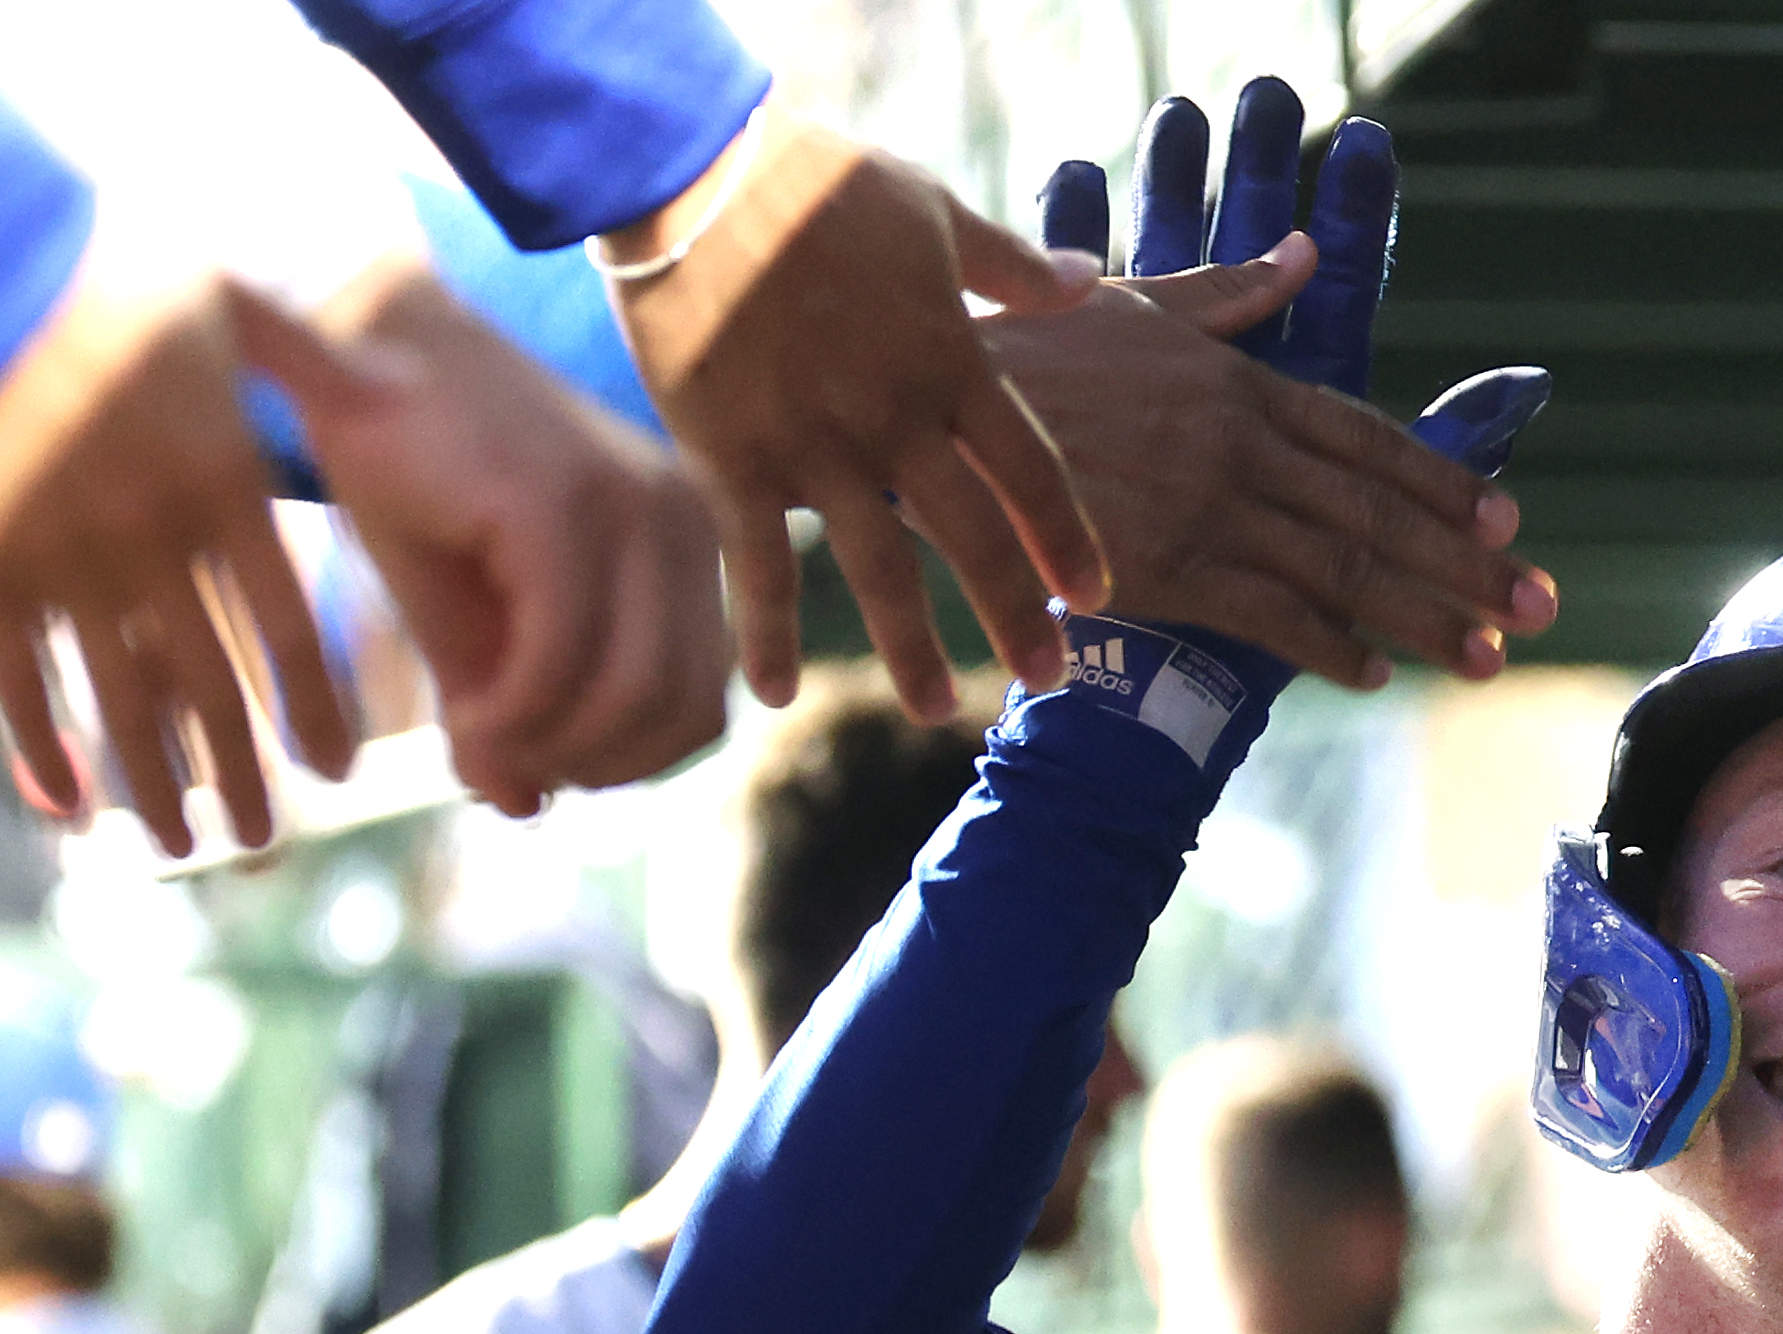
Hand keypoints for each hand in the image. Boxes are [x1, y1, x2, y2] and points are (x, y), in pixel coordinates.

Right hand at [0, 246, 353, 860]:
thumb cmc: (84, 258)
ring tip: (184, 846)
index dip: (315, 706)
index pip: (291, 627)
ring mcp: (68, 571)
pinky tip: (68, 811)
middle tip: (266, 842)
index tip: (338, 768)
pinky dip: (42, 753)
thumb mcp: (206, 304)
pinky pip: (18, 689)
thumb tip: (324, 364)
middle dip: (244, 775)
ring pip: (127, 706)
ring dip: (158, 786)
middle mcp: (160, 549)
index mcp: (224, 487)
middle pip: (217, 689)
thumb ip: (263, 359)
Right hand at [231, 263, 727, 813]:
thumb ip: (513, 708)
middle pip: (681, 713)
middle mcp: (679, 521)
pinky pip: (561, 659)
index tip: (537, 763)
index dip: (622, 765)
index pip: (700, 705)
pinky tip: (464, 715)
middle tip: (503, 760)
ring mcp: (629, 507)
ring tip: (477, 737)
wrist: (354, 348)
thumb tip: (525, 805)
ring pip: (631, 696)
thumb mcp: (471, 619)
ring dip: (550, 747)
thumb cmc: (415, 479)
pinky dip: (513, 714)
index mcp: (684, 543)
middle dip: (591, 768)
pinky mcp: (561, 505)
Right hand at [598, 95, 1103, 716]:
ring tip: (934, 711)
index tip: (1093, 597)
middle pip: (973, 536)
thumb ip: (1010, 265)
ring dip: (909, 647)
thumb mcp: (931, 210)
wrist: (690, 173)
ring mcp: (814, 447)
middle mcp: (894, 418)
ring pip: (878, 569)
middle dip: (1014, 613)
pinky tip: (772, 697)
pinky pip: (755, 564)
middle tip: (1048, 680)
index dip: (1066, 538)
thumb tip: (1084, 285)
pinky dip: (762, 633)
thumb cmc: (814, 180)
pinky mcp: (733, 459)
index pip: (1030, 469)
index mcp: (951, 360)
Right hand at [1002, 89, 1557, 688]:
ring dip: (1424, 619)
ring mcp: (1210, 512)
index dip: (1447, 485)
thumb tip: (1306, 256)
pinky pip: (1268, 615)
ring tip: (1485, 657)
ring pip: (1344, 571)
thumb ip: (1231, 293)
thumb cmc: (1038, 364)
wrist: (948, 432)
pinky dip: (1327, 647)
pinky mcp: (1168, 571)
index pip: (1372, 441)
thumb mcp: (1139, 306)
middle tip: (1540, 605)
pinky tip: (1375, 674)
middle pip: (1381, 514)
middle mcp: (1244, 450)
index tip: (1510, 523)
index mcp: (1245, 387)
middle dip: (1470, 566)